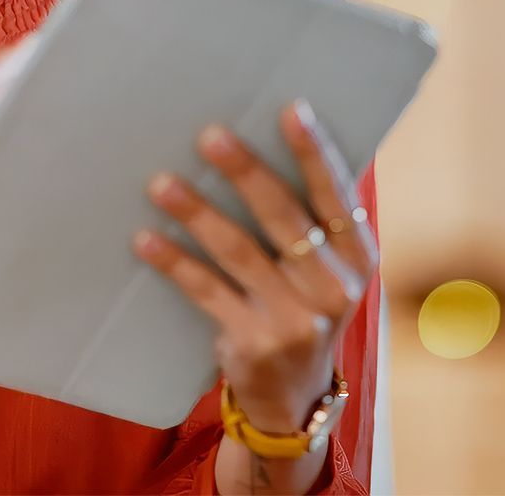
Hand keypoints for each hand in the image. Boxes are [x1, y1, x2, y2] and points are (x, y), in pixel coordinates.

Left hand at [132, 100, 377, 433]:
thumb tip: (263, 139)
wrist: (293, 395)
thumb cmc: (304, 304)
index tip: (292, 110)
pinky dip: (175, 263)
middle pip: (285, 219)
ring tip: (161, 183)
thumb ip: (313, 218)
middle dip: (246, 173)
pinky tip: (146, 239)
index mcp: (358, 257)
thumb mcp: (328, 268)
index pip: (337, 196)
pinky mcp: (253, 342)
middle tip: (210, 136)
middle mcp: (334, 288)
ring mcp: (295, 319)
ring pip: (239, 252)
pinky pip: (207, 292)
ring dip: (198, 213)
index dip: (314, 154)